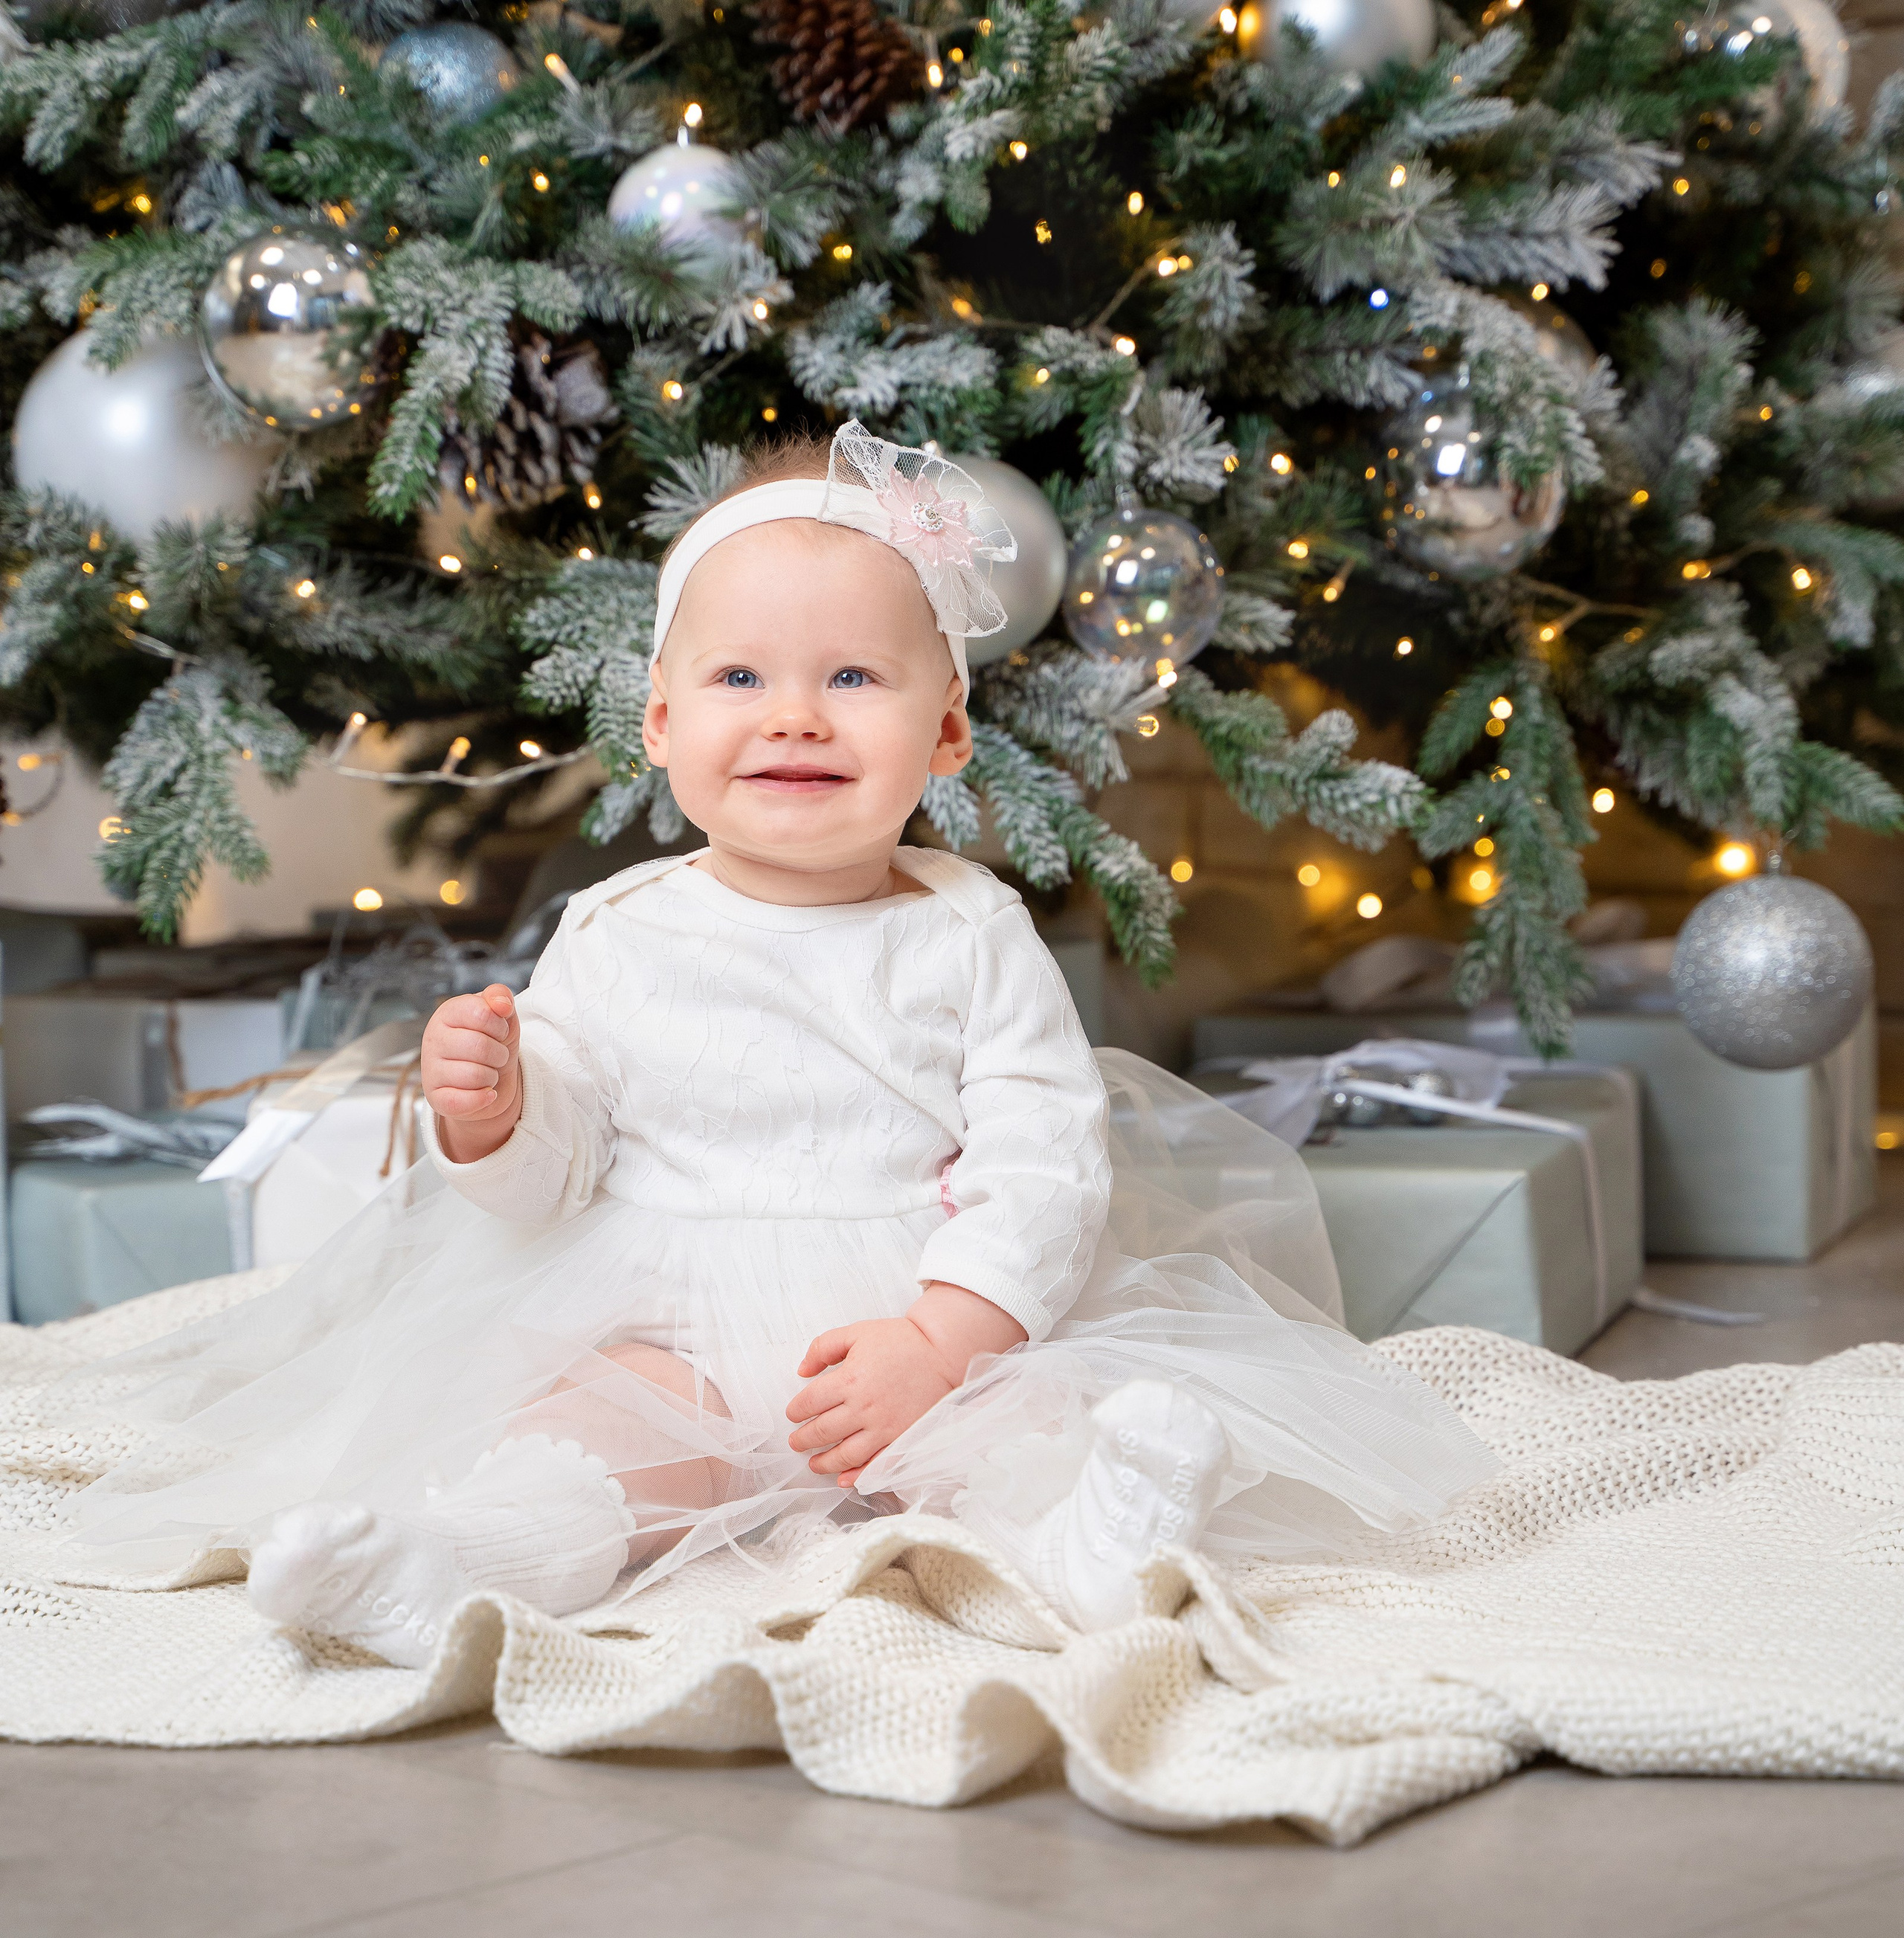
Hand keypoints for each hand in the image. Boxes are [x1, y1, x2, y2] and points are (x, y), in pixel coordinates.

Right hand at [422, 984, 521, 1162]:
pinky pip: (463, 1101)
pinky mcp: (435, 1098)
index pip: (481, 1013)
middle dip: (499, 1054)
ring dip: (492, 1076)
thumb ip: (500, 997)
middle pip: (479, 1047)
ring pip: (474, 1075)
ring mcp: (430, 1070)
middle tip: (496, 1055)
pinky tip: (485, 1093)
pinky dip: (483, 1098)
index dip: (500, 1026)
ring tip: (487, 1072)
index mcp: (447, 1013)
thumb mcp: (501, 1016)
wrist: (492, 1079)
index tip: (499, 1031)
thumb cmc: (493, 1042)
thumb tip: (501, 1003)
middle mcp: (433, 1039)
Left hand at [786, 1283, 1027, 1487]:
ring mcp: (884, 1428)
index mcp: (850, 1379)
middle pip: (822, 1432)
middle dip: (803, 1440)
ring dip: (824, 1462)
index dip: (796, 1411)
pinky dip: (857, 1476)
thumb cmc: (901, 1341)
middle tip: (796, 1442)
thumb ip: (824, 1347)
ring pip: (844, 1455)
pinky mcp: (902, 1439)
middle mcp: (864, 1408)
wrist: (943, 1352)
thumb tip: (801, 1370)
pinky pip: (875, 1465)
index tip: (793, 1414)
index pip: (810, 1403)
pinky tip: (844, 1479)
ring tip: (814, 1463)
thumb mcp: (857, 1332)